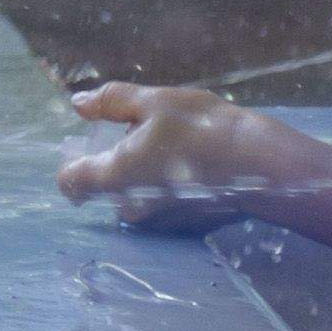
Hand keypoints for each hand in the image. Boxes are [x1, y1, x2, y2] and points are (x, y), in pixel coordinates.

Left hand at [53, 81, 322, 232]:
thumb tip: (79, 103)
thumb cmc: (203, 130)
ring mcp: (160, 224)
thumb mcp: (154, 102)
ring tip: (182, 149)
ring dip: (148, 174)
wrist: (262, 167)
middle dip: (122, 160)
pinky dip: (174, 187)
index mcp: (114, 178)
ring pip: (138, 195)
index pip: (70, 182)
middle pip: (108, 185)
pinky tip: (199, 168)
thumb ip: (110, 102)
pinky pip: (166, 205)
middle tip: (153, 135)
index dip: (74, 161)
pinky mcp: (187, 228)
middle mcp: (131, 209)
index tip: (94, 144)